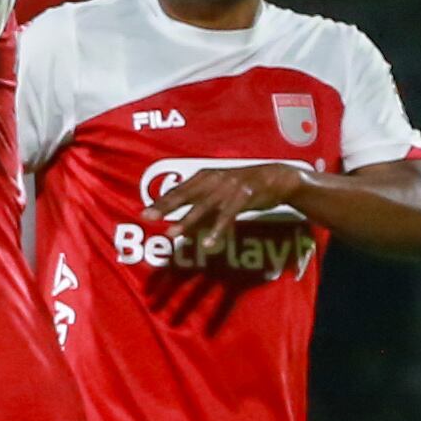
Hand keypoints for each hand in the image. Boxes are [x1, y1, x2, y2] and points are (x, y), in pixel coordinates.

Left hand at [154, 163, 304, 261]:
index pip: (178, 190)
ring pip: (203, 206)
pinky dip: (218, 229)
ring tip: (172, 233)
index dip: (161, 202)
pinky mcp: (244, 196)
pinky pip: (228, 215)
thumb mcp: (220, 192)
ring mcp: (228, 187)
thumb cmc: (244, 187)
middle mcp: (213, 179)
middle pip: (185, 194)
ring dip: (187, 220)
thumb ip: (202, 207)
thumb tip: (183, 227)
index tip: (143, 214)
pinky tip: (208, 242)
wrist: (277, 178)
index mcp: (205, 177)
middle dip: (165, 206)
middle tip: (147, 217)